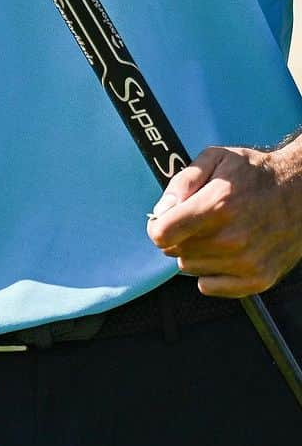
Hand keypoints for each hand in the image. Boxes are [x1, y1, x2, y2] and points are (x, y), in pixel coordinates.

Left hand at [146, 142, 301, 296]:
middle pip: (175, 250)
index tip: (164, 220)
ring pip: (190, 267)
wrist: (301, 192)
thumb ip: (182, 182)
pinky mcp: (259, 279)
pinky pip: (210, 287)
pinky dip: (209, 272)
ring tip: (214, 232)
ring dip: (194, 252)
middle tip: (196, 220)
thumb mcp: (215, 158)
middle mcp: (231, 238)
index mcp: (218, 205)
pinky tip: (222, 253)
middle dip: (178, 235)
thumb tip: (160, 211)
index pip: (163, 233)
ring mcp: (246, 262)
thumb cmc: (255, 173)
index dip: (157, 226)